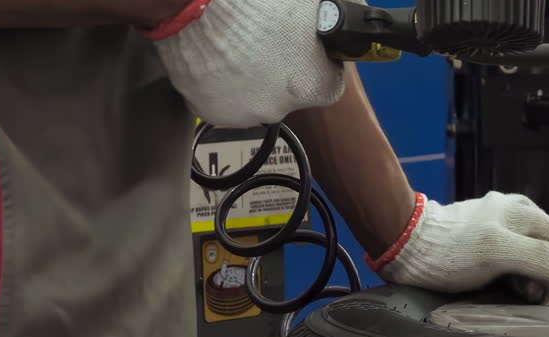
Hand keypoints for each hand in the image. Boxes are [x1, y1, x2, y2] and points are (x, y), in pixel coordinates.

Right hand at [152, 0, 346, 127]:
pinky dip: (222, 82)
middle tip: (269, 39)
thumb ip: (343, 8)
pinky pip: (223, 98)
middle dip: (285, 70)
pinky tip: (218, 56)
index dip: (324, 64)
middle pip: (291, 92)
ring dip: (253, 78)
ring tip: (239, 45)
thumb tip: (356, 12)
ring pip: (255, 97)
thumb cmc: (253, 0)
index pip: (331, 84)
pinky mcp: (207, 111)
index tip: (313, 49)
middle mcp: (277, 108)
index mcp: (309, 85)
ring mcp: (239, 114)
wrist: (192, 3)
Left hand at [369, 192, 548, 304]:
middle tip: (536, 302)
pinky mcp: (485, 244)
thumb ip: (542, 259)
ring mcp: (501, 229)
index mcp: (528, 214)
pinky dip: (515, 282)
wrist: (403, 246)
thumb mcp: (499, 253)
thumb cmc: (449, 251)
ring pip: (535, 262)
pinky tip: (501, 290)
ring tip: (514, 296)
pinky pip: (514, 265)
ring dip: (533, 285)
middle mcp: (519, 217)